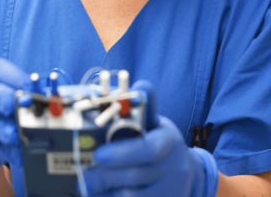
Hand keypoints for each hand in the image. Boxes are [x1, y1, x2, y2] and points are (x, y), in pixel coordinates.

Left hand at [82, 81, 218, 196]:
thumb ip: (144, 107)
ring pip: (132, 196)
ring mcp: (170, 192)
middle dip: (105, 176)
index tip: (99, 155)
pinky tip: (101, 196)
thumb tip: (138, 85)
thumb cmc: (162, 144)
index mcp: (169, 142)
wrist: (186, 174)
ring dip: (106, 193)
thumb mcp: (157, 124)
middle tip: (83, 176)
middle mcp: (173, 169)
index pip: (148, 148)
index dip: (122, 153)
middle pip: (135, 176)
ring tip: (88, 188)